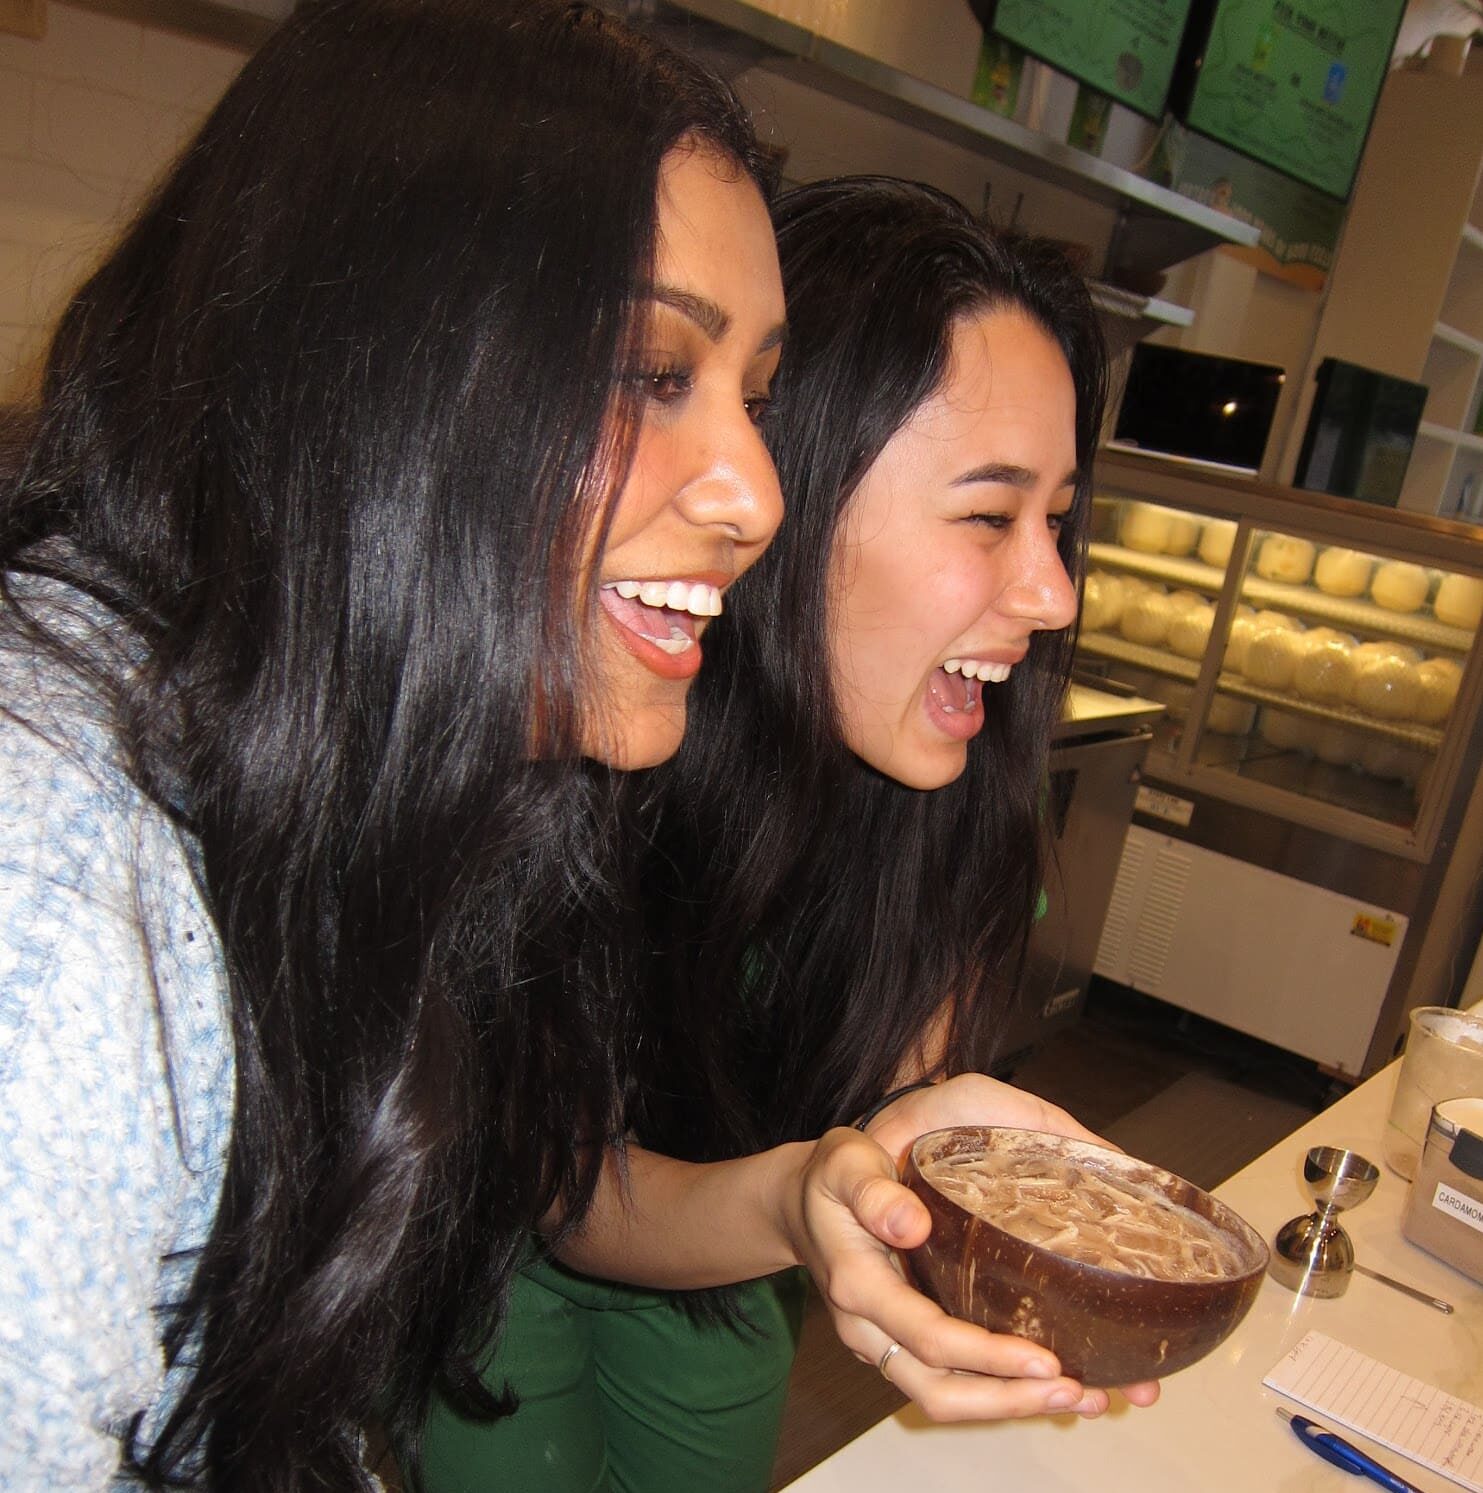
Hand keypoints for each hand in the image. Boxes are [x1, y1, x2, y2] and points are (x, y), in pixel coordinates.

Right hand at [863, 1074, 1160, 1413]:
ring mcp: (882, 1343)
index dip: (989, 1357)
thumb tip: (912, 1223)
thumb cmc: (831, 1176)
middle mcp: (868, 1329)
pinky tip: (1046, 1382)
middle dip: (1012, 1401)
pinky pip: (947, 1382)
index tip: (1046, 1359)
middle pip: (940, 1392)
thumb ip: (873, 1192)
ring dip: (1012, 1405)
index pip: (929, 1339)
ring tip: (1080, 1396)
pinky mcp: (900, 1344)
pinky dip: (998, 1390)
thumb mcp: (844, 1164)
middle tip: (1078, 1392)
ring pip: (945, 1398)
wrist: (800, 1202)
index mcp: (859, 1287)